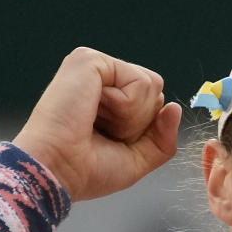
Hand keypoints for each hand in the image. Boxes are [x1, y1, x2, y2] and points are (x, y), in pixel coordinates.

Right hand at [12, 47, 181, 200]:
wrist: (57, 171)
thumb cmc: (87, 170)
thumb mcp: (138, 159)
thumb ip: (163, 138)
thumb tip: (174, 107)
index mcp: (108, 98)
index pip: (154, 102)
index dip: (143, 129)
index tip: (109, 141)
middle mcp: (100, 79)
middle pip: (156, 90)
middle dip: (140, 121)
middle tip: (103, 132)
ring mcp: (94, 67)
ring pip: (151, 85)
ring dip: (132, 116)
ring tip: (96, 121)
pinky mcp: (89, 60)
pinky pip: (139, 82)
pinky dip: (125, 106)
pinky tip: (93, 110)